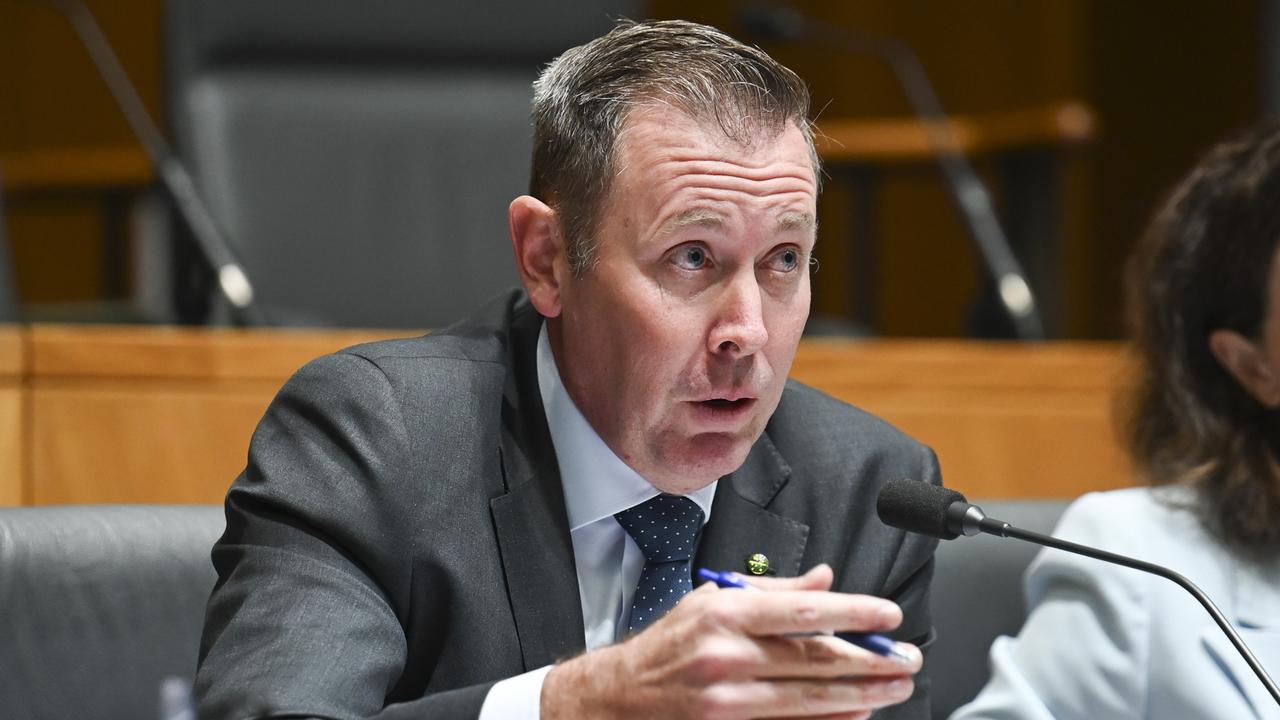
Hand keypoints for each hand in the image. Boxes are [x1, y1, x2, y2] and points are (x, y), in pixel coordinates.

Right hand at [541, 564, 920, 719]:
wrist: (619, 698)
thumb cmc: (669, 646)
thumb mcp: (711, 601)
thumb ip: (772, 590)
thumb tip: (825, 580)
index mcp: (724, 614)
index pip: (802, 612)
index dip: (853, 615)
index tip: (888, 617)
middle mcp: (725, 656)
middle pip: (813, 659)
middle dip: (869, 661)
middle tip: (906, 660)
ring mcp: (726, 700)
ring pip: (809, 699)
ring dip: (860, 694)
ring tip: (895, 688)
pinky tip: (856, 714)